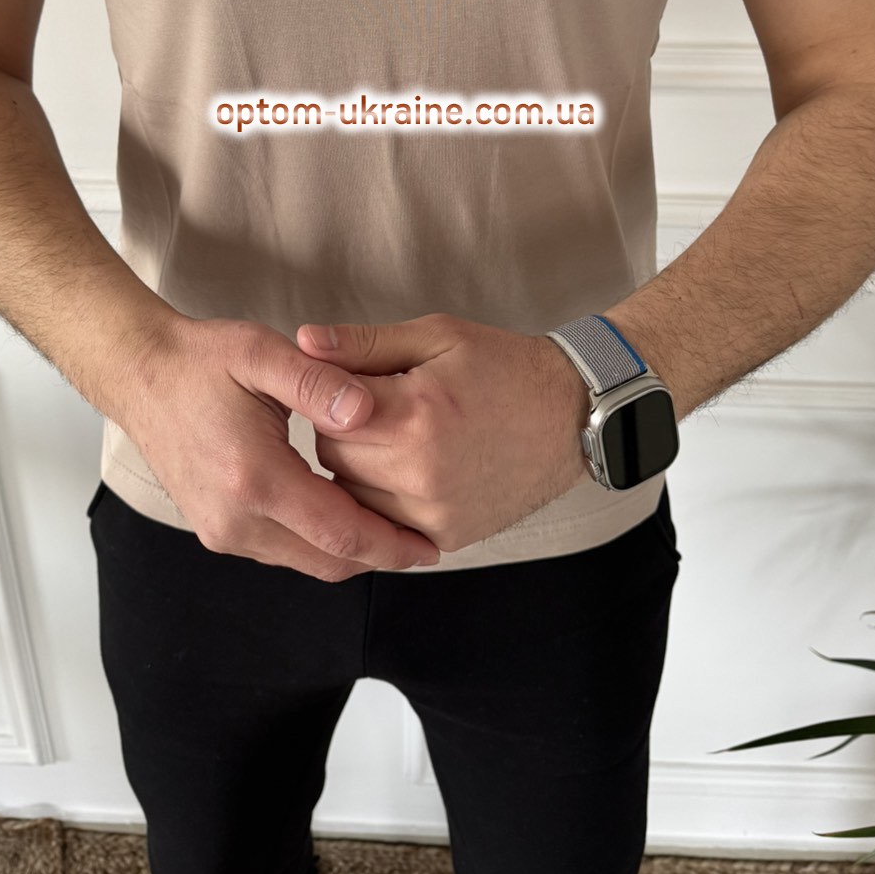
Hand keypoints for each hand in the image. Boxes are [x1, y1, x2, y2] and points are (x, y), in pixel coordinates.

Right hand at [116, 315, 442, 580]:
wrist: (142, 375)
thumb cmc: (203, 360)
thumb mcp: (263, 354)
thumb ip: (319, 382)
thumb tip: (367, 411)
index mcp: (254, 478)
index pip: (339, 533)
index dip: (391, 545)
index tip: (430, 547)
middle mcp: (235, 518)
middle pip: (326, 560)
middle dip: (379, 557)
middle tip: (423, 542)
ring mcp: (222, 530)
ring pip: (304, 561)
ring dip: (349, 551)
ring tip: (392, 529)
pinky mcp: (216, 530)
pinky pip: (281, 551)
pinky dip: (318, 543)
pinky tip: (344, 515)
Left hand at [294, 312, 590, 553]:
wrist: (572, 416)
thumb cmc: (504, 367)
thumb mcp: (437, 336)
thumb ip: (364, 343)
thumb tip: (302, 341)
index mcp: (414, 413)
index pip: (326, 411)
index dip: (332, 393)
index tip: (355, 381)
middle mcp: (420, 471)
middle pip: (334, 456)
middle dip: (344, 429)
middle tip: (381, 407)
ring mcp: (434, 512)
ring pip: (352, 495)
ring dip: (360, 467)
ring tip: (399, 436)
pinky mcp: (447, 537)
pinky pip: (385, 523)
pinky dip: (386, 498)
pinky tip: (412, 468)